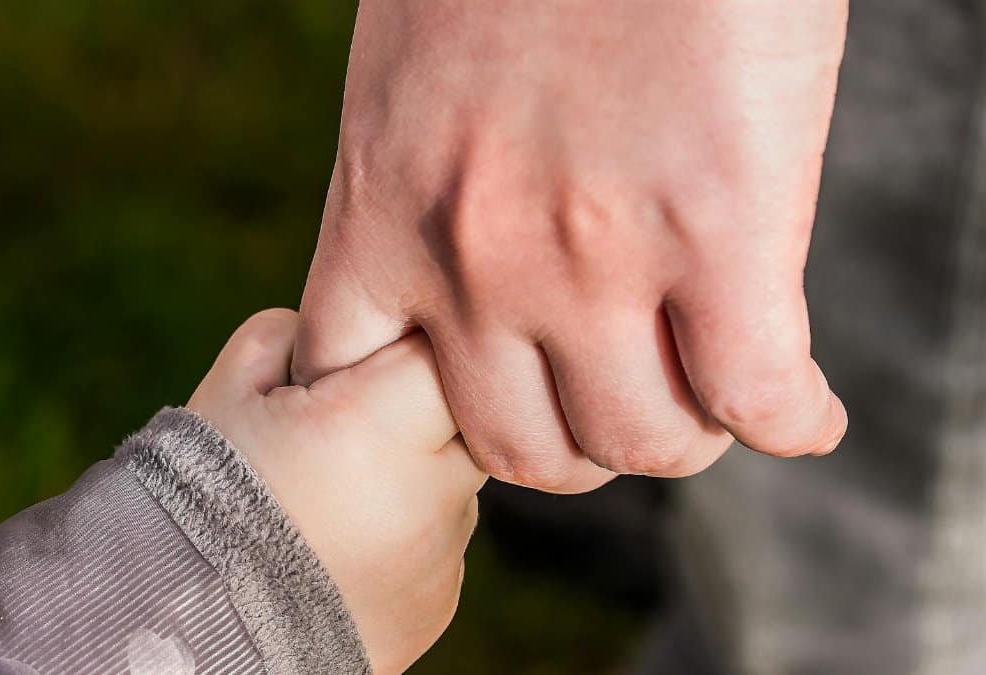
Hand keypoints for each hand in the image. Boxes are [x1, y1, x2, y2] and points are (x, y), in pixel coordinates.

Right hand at [188, 309, 484, 673]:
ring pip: (454, 480)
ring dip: (412, 473)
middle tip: (347, 428)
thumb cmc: (198, 499)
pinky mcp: (439, 601)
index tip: (360, 366)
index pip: (440, 350)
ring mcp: (441, 553)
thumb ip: (291, 336)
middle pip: (464, 415)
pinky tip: (340, 544)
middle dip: (415, 408)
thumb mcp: (228, 393)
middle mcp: (429, 491)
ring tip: (332, 497)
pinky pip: (440, 540)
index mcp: (378, 424)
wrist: (190, 631)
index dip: (400, 346)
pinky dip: (404, 531)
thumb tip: (336, 332)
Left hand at [294, 0, 849, 491]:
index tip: (474, 399)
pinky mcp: (718, 231)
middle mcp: (472, 259)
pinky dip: (790, 422)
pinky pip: (755, 398)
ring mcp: (592, 257)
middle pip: (518, 449)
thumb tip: (472, 265)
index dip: (416, 422)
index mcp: (383, 209)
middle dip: (573, 442)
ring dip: (680, 435)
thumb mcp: (411, 81)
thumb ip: (425, 187)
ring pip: (638, 444)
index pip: (352, 390)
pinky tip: (803, 408)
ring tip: (709, 397)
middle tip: (618, 399)